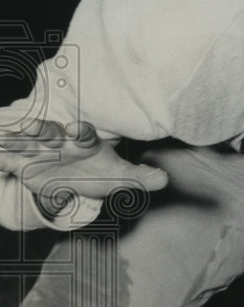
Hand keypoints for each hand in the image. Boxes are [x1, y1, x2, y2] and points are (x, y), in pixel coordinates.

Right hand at [0, 120, 168, 209]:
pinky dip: (1, 155)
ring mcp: (37, 149)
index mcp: (83, 141)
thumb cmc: (96, 173)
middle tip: (34, 126)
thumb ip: (139, 177)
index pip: (84, 134)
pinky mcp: (19, 160)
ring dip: (15, 139)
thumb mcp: (117, 177)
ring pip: (25, 141)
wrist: (70, 178)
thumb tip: (164, 179)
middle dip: (42, 130)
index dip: (81, 132)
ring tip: (7, 137)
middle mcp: (59, 140)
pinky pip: (7, 156)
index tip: (77, 130)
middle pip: (50, 132)